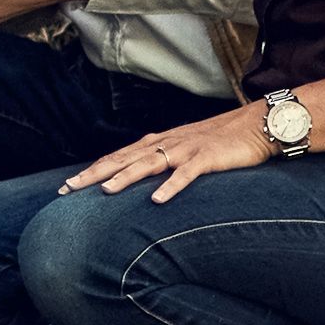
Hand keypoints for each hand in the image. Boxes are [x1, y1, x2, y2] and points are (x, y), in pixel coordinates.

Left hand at [62, 104, 275, 203]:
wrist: (256, 125)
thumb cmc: (220, 140)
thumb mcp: (185, 150)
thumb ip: (164, 160)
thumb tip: (141, 176)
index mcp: (159, 142)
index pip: (118, 156)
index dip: (93, 170)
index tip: (68, 184)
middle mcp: (166, 143)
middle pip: (123, 159)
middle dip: (95, 174)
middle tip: (68, 188)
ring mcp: (186, 149)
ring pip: (148, 164)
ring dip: (125, 178)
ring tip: (104, 191)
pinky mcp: (207, 158)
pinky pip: (186, 174)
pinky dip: (171, 186)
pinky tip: (156, 200)